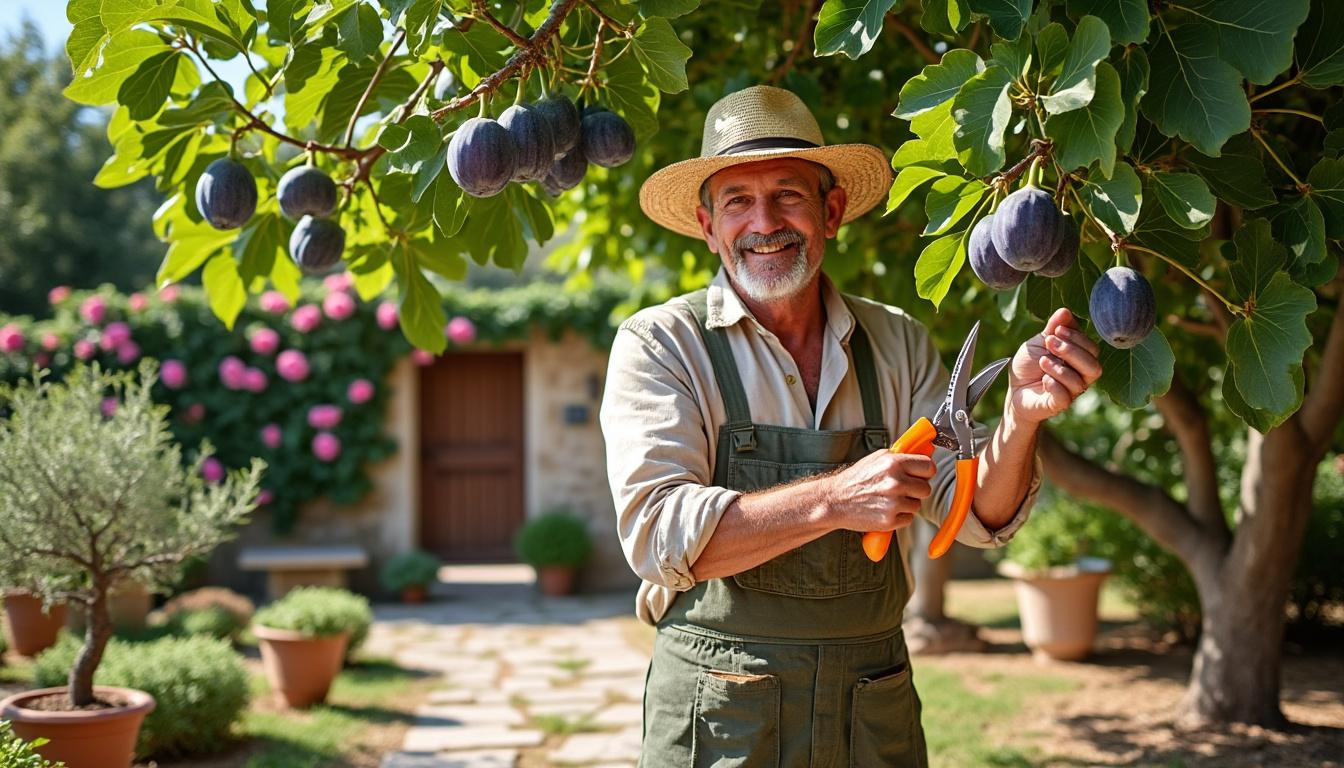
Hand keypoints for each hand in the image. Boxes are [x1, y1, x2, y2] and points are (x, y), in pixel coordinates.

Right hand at [825, 450, 934, 531]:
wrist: (834, 501)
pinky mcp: (890, 520)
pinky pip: (908, 518)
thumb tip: (923, 452)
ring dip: (907, 504)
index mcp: (893, 463)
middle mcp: (895, 482)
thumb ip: (900, 456)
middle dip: (916, 489)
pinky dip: (900, 516)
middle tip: (902, 489)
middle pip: (926, 488)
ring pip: (917, 505)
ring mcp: (893, 503)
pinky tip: (885, 509)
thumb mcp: (876, 459)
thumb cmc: (854, 480)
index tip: (923, 474)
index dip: (926, 471)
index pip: (929, 467)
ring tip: (889, 499)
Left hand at [1007, 308, 1101, 423]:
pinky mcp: (1057, 405)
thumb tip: (1065, 310)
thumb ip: (1053, 327)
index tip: (1056, 330)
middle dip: (1071, 351)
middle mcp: (1080, 376)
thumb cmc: (1030, 365)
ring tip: (1042, 362)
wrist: (1014, 389)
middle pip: (1093, 366)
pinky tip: (1043, 379)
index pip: (1092, 348)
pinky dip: (1054, 385)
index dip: (1077, 337)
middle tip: (1050, 343)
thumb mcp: (1039, 342)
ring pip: (1081, 382)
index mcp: (1079, 359)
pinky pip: (1065, 397)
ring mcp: (1070, 392)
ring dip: (1059, 368)